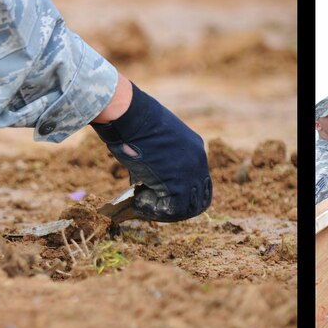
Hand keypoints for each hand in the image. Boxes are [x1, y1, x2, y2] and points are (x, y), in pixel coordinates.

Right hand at [92, 81, 211, 221]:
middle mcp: (199, 160)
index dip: (182, 195)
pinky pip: (173, 210)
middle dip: (177, 208)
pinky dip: (155, 211)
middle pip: (199, 199)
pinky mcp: (179, 183)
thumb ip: (161, 163)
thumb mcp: (155, 143)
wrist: (128, 116)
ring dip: (164, 210)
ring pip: (187, 207)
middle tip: (153, 206)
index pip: (198, 182)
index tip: (159, 196)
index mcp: (195, 148)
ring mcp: (192, 173)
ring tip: (142, 201)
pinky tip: (139, 201)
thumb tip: (149, 184)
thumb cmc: (132, 124)